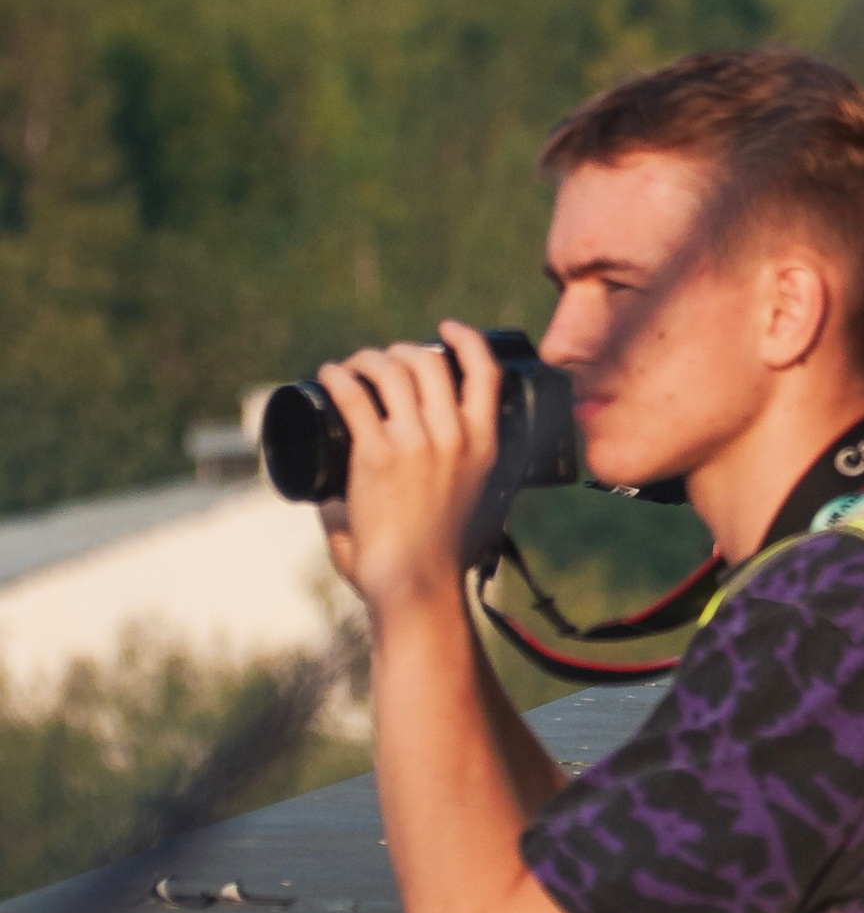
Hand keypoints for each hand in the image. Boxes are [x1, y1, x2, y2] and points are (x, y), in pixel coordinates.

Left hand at [314, 322, 501, 623]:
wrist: (417, 583)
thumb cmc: (441, 556)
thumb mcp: (475, 504)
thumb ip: (457, 480)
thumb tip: (448, 456)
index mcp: (486, 444)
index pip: (485, 372)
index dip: (465, 340)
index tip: (446, 329)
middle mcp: (454, 435)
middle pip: (429, 363)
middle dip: (402, 351)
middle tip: (382, 359)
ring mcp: (415, 443)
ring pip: (391, 372)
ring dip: (368, 359)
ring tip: (351, 366)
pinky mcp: (376, 455)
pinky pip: (353, 397)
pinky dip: (339, 377)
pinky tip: (329, 374)